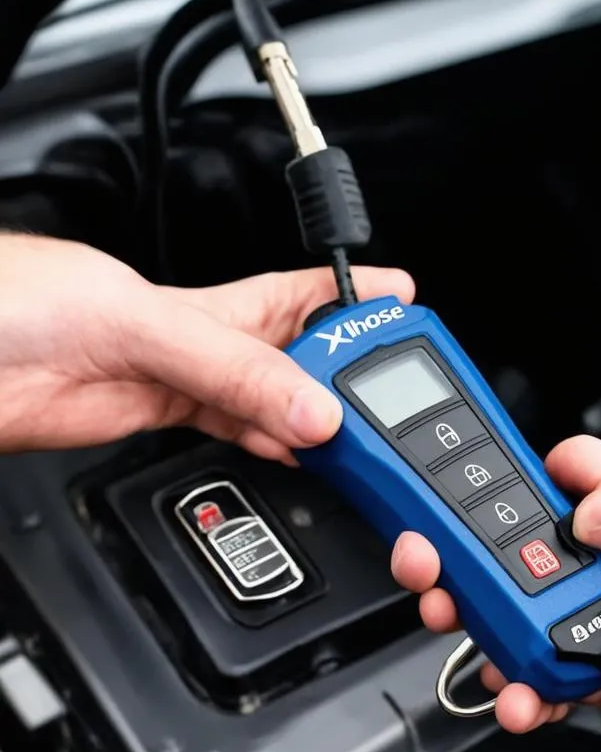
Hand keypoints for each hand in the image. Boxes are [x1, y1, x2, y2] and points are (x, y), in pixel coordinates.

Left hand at [0, 233, 413, 459]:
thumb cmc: (15, 299)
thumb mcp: (142, 323)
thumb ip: (233, 371)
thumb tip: (313, 410)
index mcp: (215, 302)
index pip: (309, 297)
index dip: (361, 298)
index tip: (409, 310)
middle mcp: (208, 342)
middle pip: (302, 361)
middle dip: (352, 376)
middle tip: (395, 405)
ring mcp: (186, 384)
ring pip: (273, 404)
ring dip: (316, 423)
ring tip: (360, 441)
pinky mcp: (159, 420)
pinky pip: (235, 433)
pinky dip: (272, 445)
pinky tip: (297, 454)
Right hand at [391, 434, 600, 751]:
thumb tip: (588, 509)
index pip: (588, 480)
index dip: (540, 475)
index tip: (495, 486)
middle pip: (547, 558)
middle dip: (498, 570)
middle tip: (461, 584)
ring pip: (544, 625)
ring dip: (508, 640)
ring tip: (494, 655)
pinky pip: (564, 683)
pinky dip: (537, 693)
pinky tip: (529, 698)